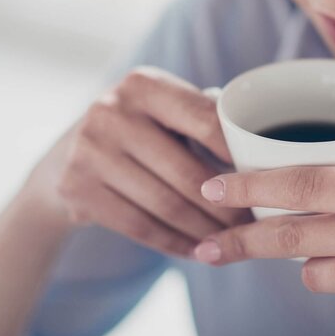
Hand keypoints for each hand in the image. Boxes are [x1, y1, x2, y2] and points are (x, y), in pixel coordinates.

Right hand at [27, 66, 252, 257]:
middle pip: (187, 173)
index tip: (267, 181)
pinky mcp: (76, 187)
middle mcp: (112, 110)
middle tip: (252, 225)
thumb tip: (262, 144)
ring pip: (165, 205)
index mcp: (144, 84)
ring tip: (230, 242)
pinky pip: (140, 226)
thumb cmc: (140, 130)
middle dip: (227, 206)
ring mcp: (89, 149)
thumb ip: (206, 117)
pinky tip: (196, 250)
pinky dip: (174, 243)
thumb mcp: (165, 110)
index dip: (239, 156)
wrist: (67, 155)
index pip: (206, 121)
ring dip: (204, 230)